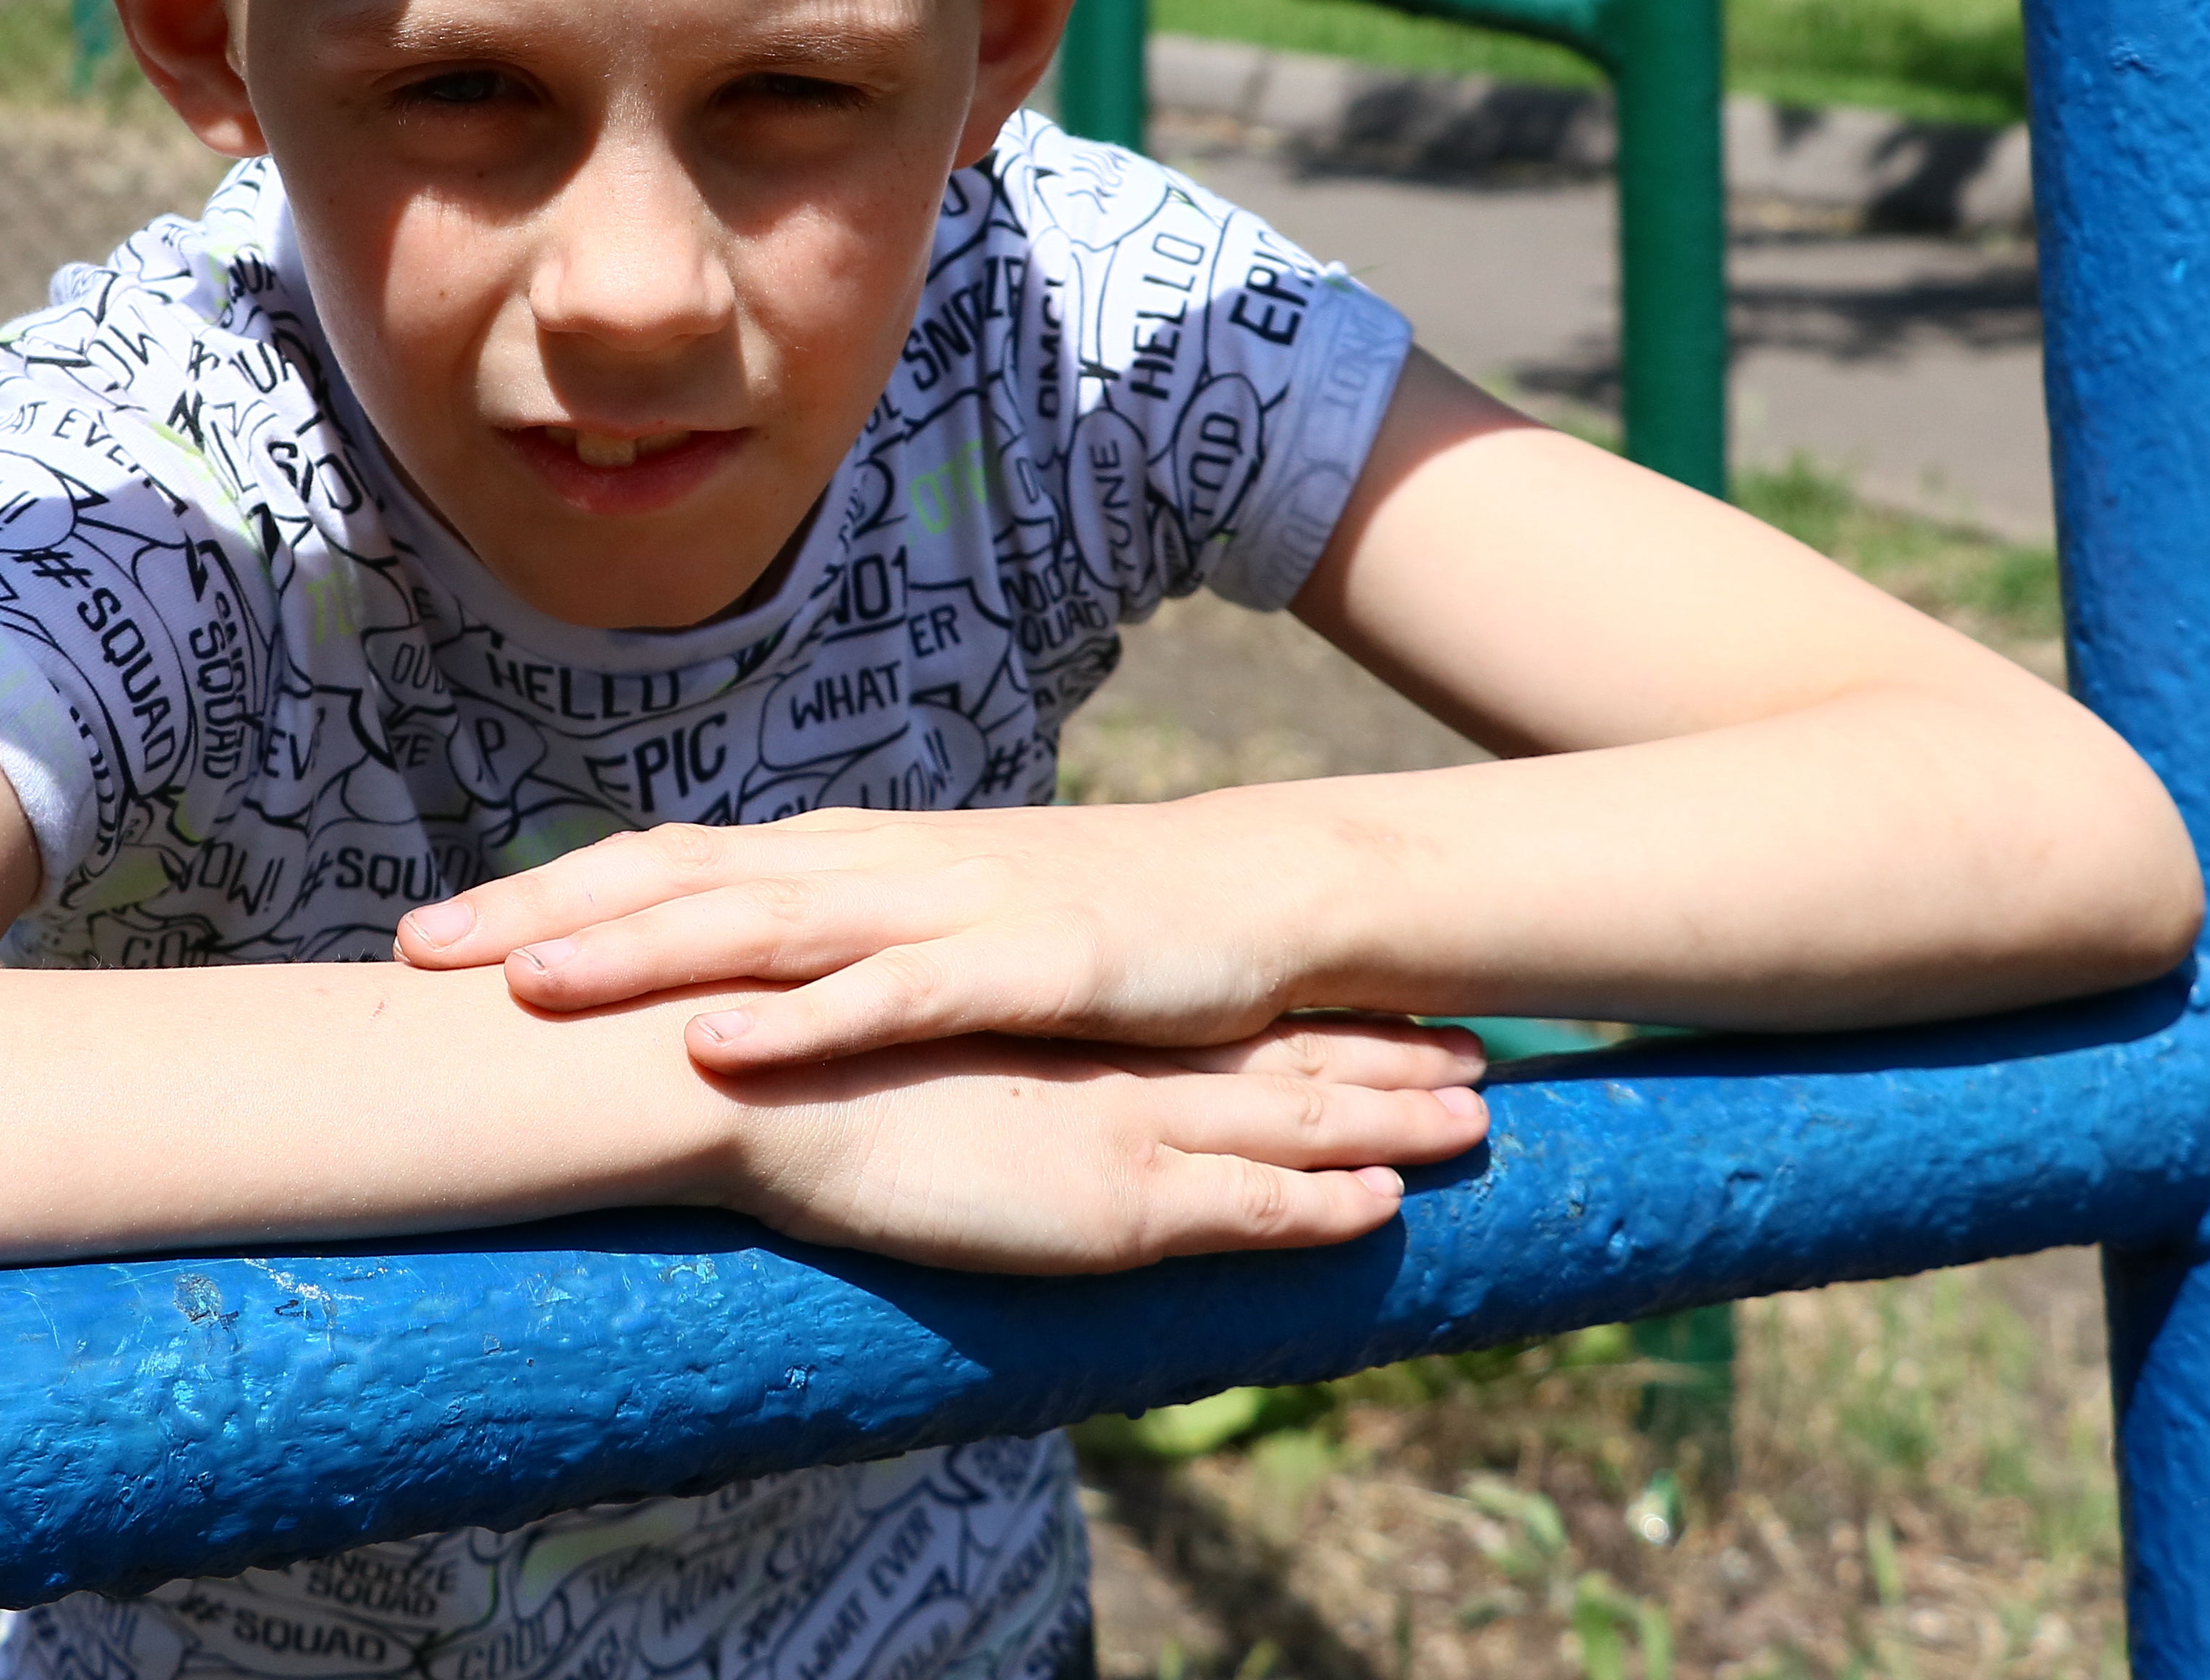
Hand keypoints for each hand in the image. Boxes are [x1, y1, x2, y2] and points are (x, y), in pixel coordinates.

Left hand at [401, 797, 1362, 1068]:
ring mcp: (941, 908)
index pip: (659, 866)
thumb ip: (823, 958)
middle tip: (418, 952)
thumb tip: (705, 1002)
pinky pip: (888, 996)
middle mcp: (867, 868)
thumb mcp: (926, 938)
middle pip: (674, 882)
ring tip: (525, 989)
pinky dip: (798, 1021)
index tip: (426, 939)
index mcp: (837, 862)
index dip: (541, 895)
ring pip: (759, 926)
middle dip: (542, 915)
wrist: (1248, 894)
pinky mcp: (1019, 964)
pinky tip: (718, 1045)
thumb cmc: (1076, 932)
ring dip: (637, 954)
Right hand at [715, 1020, 1489, 1272]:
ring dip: (1389, 1118)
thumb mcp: (866, 1023)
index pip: (1203, 1015)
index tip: (1371, 1004)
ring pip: (1289, 1119)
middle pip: (1273, 1053)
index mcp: (1051, 1011)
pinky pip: (1243, 1204)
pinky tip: (1385, 1204)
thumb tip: (934, 1051)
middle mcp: (1100, 1057)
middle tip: (1476, 1051)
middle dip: (1380, 1053)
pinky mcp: (1102, 1194)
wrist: (731, 1070)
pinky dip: (1319, 1205)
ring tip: (1478, 1118)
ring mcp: (1113, 1122)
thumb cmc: (775, 1051)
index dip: (1295, 1014)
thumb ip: (921, 1028)